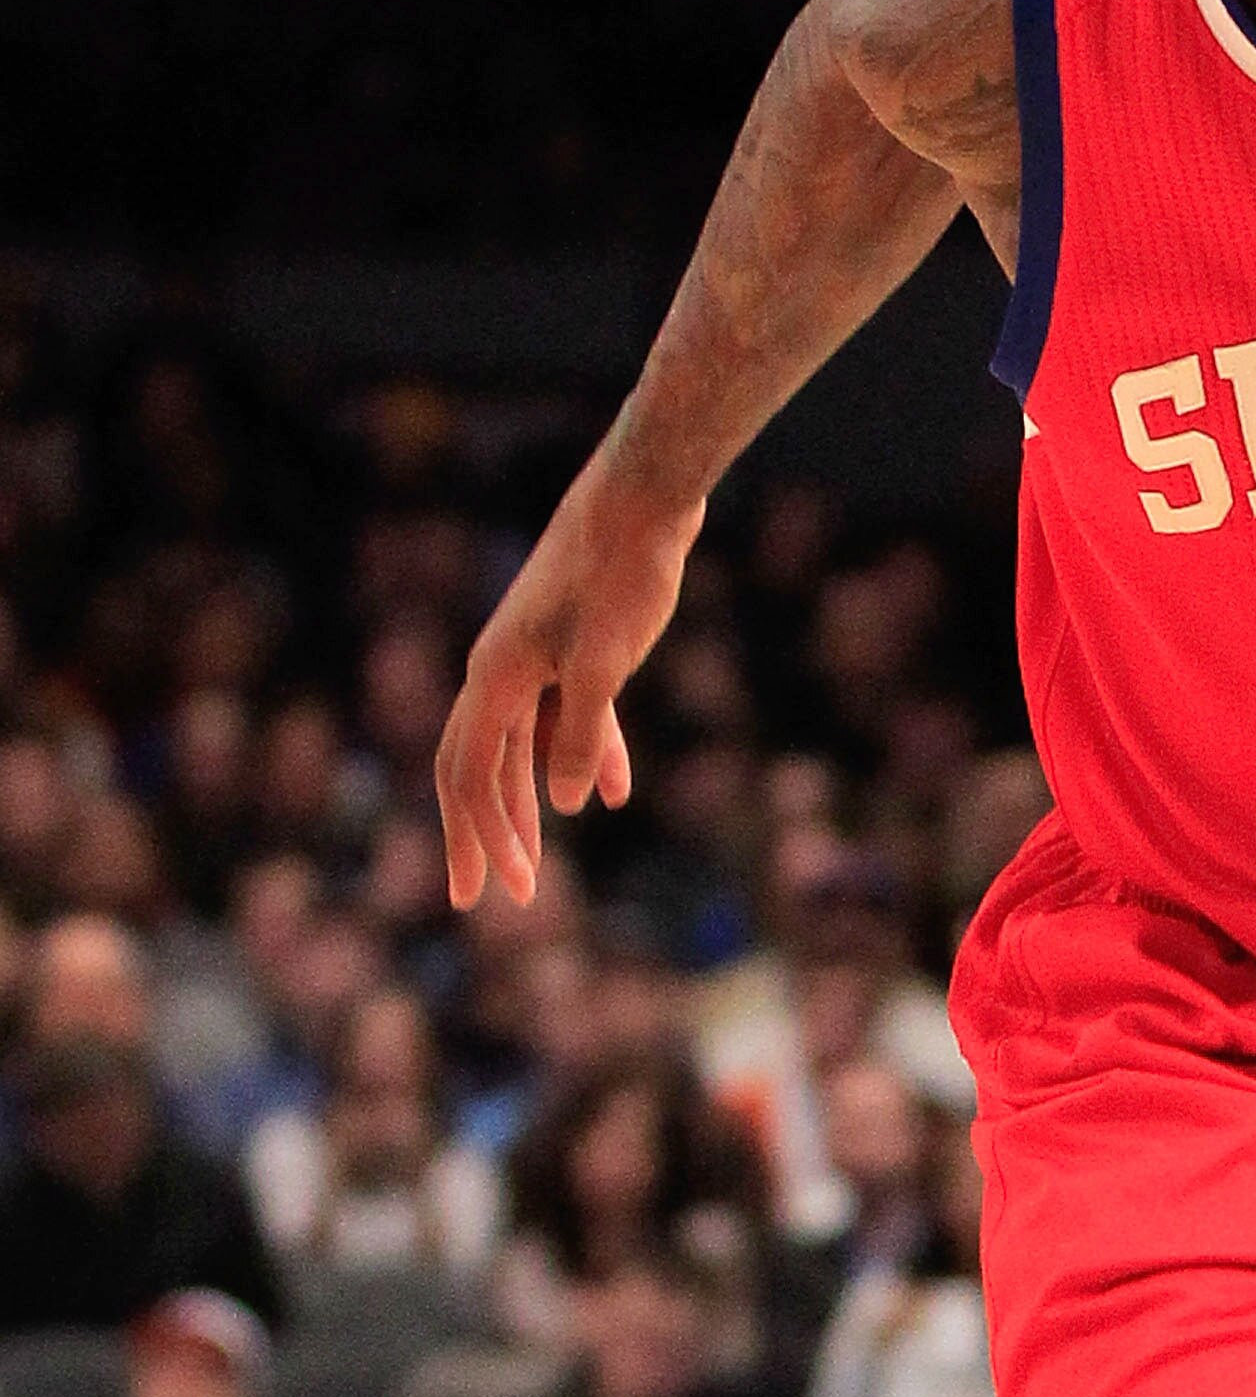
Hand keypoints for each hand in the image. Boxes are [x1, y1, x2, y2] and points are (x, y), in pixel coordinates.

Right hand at [437, 453, 702, 910]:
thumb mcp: (606, 663)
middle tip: (488, 899)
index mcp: (495, 677)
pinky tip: (615, 795)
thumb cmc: (621, 573)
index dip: (480, 840)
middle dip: (485, 836)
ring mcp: (536, 658)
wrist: (644, 496)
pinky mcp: (574, 646)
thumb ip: (583, 734)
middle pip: (478, 769)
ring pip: (521, 748)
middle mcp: (501, 671)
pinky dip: (585, 756)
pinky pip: (567, 717)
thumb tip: (567, 802)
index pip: (470, 777)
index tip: (498, 897)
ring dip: (530, 806)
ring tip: (540, 863)